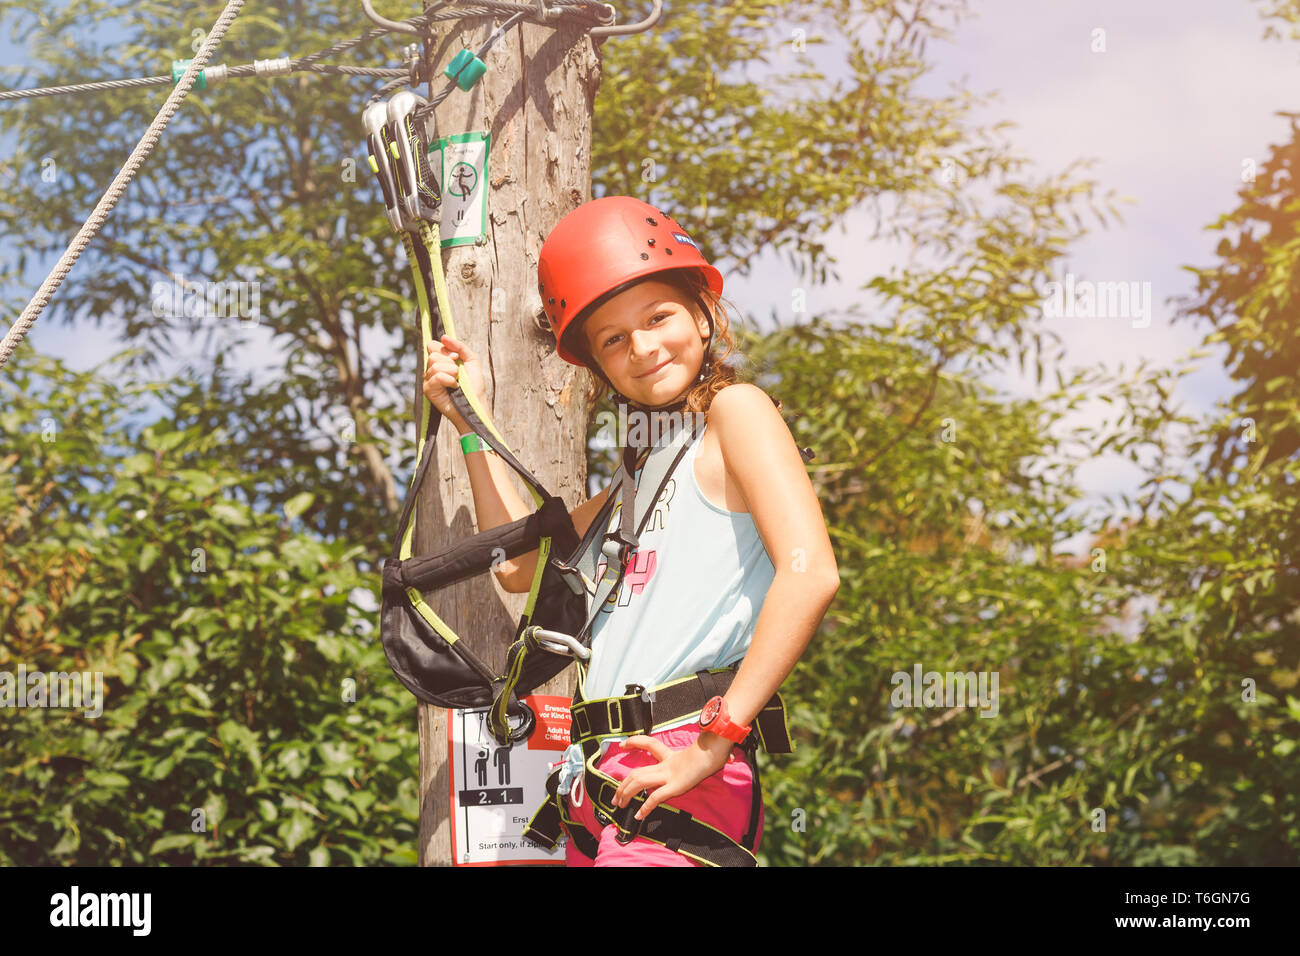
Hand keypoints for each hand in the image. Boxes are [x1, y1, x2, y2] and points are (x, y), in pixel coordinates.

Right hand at [422, 335, 486, 429]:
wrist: (476, 404)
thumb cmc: (474, 385)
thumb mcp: (471, 360)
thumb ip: (459, 346)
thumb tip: (443, 337)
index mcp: (440, 362)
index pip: (432, 345)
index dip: (445, 349)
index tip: (457, 357)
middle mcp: (432, 370)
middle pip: (433, 354)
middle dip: (450, 362)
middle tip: (458, 373)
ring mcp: (428, 380)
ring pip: (435, 364)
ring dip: (452, 372)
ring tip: (457, 381)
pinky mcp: (428, 390)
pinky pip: (436, 376)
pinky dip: (449, 380)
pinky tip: (454, 387)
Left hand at [612, 733, 732, 820]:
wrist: (716, 751)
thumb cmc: (715, 751)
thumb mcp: (709, 751)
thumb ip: (716, 755)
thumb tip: (731, 758)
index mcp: (671, 756)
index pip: (649, 744)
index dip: (634, 742)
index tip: (622, 744)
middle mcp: (666, 765)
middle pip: (637, 772)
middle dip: (623, 785)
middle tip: (615, 796)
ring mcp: (669, 775)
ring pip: (639, 782)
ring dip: (626, 794)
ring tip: (619, 804)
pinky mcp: (675, 786)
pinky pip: (655, 797)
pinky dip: (646, 807)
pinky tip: (639, 815)